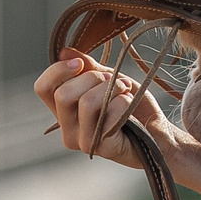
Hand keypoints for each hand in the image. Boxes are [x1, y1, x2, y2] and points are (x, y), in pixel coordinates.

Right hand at [34, 51, 178, 169]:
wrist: (158, 131)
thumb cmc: (132, 106)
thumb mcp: (108, 79)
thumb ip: (87, 67)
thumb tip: (64, 52)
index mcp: (64, 110)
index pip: (42, 88)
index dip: (58, 70)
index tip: (81, 64)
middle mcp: (67, 128)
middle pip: (63, 94)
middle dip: (92, 78)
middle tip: (111, 80)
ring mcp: (82, 141)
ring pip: (86, 103)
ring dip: (111, 88)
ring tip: (125, 90)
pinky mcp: (101, 147)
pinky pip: (108, 115)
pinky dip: (123, 102)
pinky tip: (129, 105)